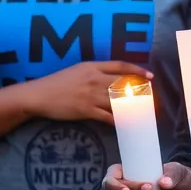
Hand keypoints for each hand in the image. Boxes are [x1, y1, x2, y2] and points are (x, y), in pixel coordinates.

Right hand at [27, 61, 151, 124]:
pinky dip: (119, 120)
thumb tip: (110, 78)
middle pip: (123, 83)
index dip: (137, 70)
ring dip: (133, 107)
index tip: (149, 75)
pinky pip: (108, 116)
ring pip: (118, 100)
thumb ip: (93, 72)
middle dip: (139, 90)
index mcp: (92, 66)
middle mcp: (94, 78)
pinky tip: (126, 123)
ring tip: (144, 112)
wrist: (39, 95)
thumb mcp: (77, 71)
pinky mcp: (86, 110)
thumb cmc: (56, 82)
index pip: (120, 66)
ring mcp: (91, 95)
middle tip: (151, 97)